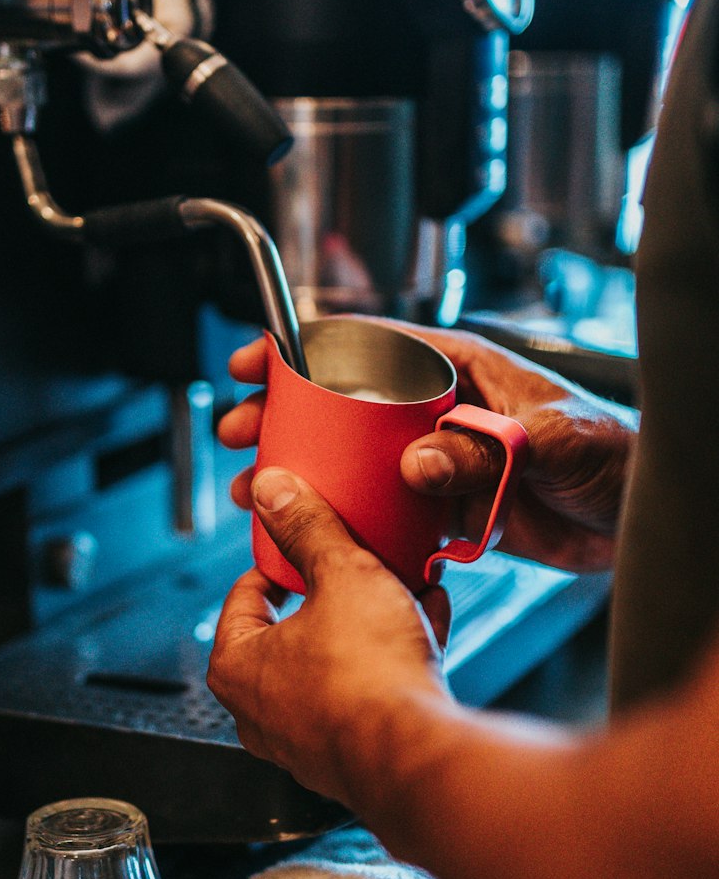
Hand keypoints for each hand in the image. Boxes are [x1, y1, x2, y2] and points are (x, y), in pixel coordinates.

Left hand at [207, 467, 453, 813]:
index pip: (245, 596)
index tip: (305, 543)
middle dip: (337, 588)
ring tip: (406, 584)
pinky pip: (371, 689)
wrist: (420, 757)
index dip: (280, 560)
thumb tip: (276, 492)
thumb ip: (308, 528)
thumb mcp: (341, 575)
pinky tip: (429, 619)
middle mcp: (262, 711)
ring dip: (374, 618)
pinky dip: (396, 654)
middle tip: (359, 562)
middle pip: (296, 628)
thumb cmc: (367, 678)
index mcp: (237, 667)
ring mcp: (308, 739)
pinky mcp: (356, 754)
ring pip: (339, 658)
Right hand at [218, 326, 636, 571]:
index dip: (308, 348)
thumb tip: (417, 464)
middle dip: (284, 415)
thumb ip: (485, 448)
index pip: (371, 345)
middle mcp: (442, 412)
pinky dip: (347, 521)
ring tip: (253, 487)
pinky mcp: (449, 509)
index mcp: (461, 370)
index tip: (260, 358)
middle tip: (240, 429)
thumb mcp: (552, 439)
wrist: (639, 517)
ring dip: (304, 473)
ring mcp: (441, 461)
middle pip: (344, 405)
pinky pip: (386, 511)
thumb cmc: (614, 451)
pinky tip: (316, 533)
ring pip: (354, 461)